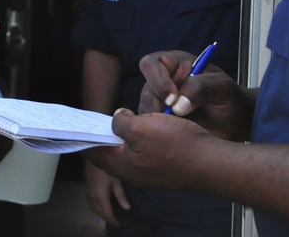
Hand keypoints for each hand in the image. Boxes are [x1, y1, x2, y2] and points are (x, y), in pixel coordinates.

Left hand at [83, 108, 213, 191]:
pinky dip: (144, 139)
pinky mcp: (164, 170)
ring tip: (127, 117)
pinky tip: (151, 127)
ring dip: (127, 134)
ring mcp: (149, 173)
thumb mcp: (141, 126)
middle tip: (102, 116)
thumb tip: (117, 118)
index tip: (76, 125)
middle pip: (110, 151)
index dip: (84, 136)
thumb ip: (121, 122)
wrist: (212, 164)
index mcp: (120, 164)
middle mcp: (132, 173)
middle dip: (106, 133)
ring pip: (130, 150)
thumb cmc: (177, 145)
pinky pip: (147, 153)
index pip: (92, 151)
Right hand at [84, 160, 129, 226]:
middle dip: (106, 218)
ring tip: (108, 215)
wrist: (91, 153)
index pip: (106, 213)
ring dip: (99, 213)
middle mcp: (92, 196)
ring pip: (93, 207)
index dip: (112, 220)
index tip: (119, 224)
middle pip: (98, 212)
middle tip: (114, 221)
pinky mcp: (86, 186)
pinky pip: (90, 202)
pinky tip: (100, 205)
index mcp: (100, 196)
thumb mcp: (116, 179)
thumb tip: (127, 208)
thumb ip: (120, 195)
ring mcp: (88, 191)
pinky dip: (95, 207)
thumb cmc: (105, 165)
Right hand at [138, 50, 253, 141]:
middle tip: (173, 121)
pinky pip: (149, 125)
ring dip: (157, 121)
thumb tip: (177, 105)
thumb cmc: (230, 99)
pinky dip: (158, 132)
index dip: (157, 80)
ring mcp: (160, 102)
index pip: (152, 64)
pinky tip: (174, 137)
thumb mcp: (223, 87)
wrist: (236, 124)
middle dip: (156, 106)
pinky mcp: (160, 120)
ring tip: (178, 130)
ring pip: (145, 108)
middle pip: (145, 89)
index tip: (172, 100)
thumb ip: (201, 87)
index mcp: (176, 64)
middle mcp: (164, 81)